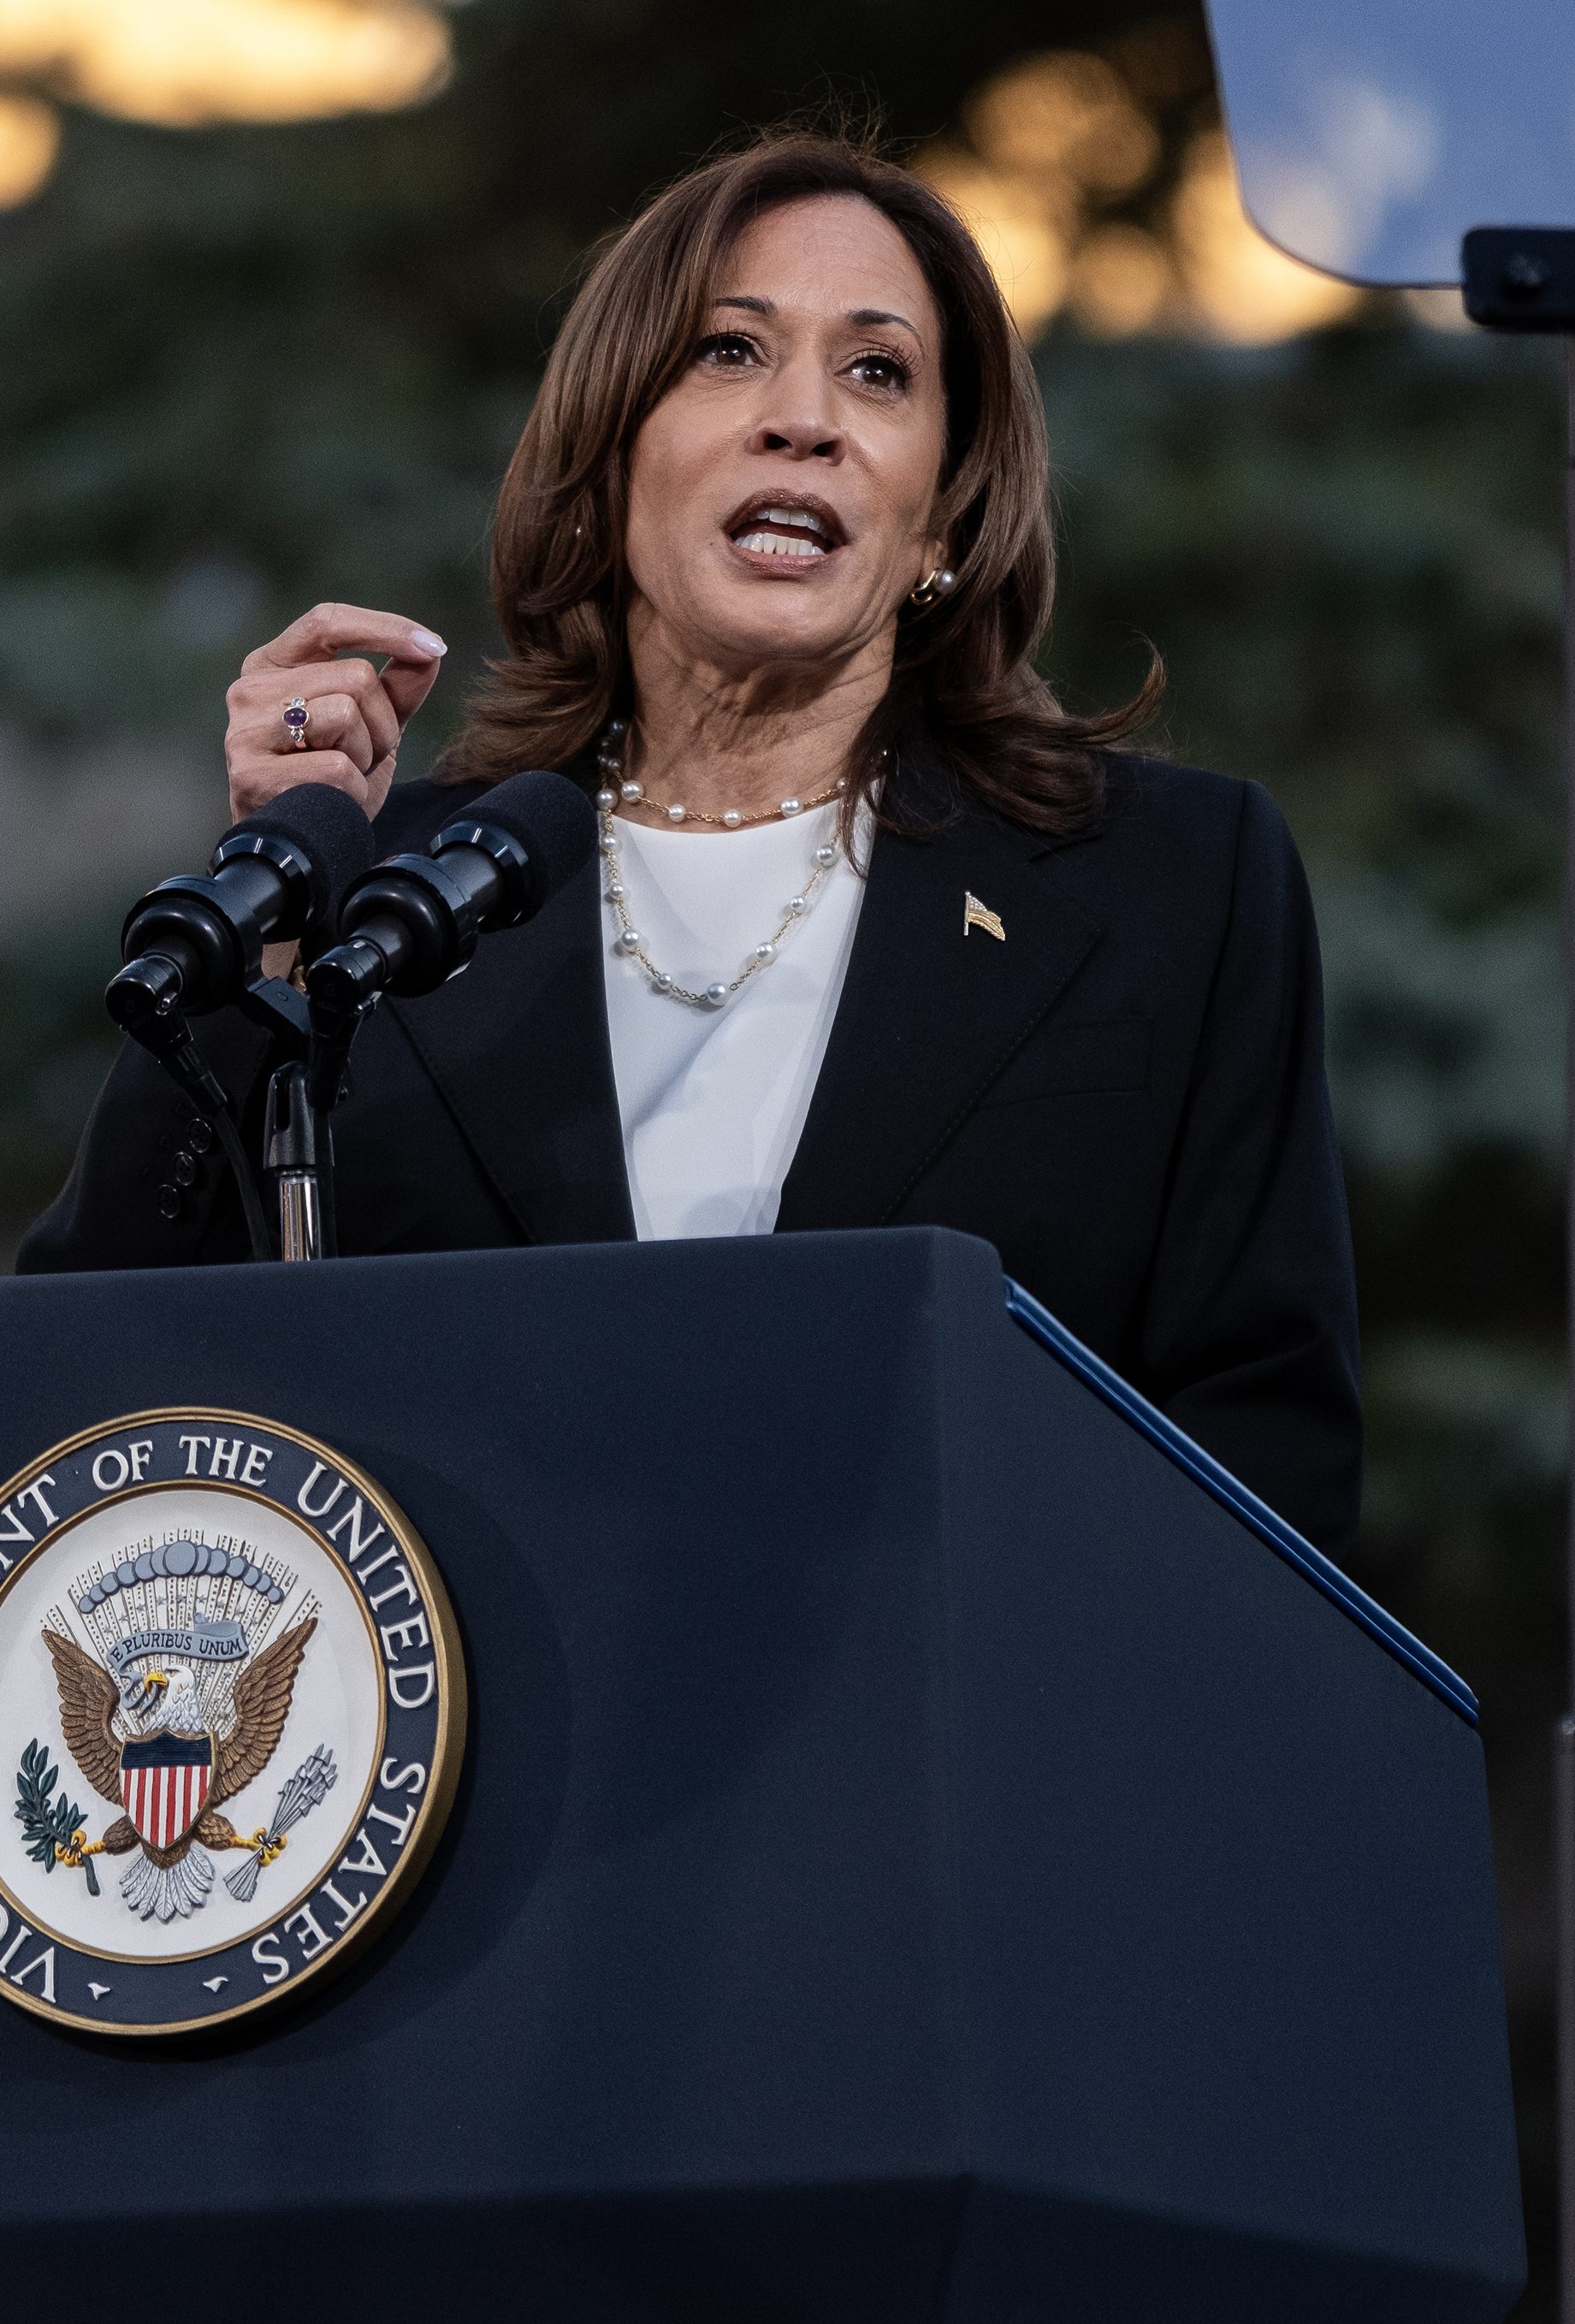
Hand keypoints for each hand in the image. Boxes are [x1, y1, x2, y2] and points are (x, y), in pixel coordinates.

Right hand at [224, 602, 448, 823]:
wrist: (300, 845)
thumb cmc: (330, 778)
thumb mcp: (372, 725)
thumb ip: (397, 687)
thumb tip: (429, 650)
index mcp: (273, 664)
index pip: (327, 621)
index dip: (385, 628)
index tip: (433, 646)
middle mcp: (249, 689)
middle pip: (354, 677)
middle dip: (381, 723)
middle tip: (363, 755)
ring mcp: (243, 731)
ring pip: (345, 716)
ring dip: (366, 755)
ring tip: (344, 774)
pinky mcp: (249, 775)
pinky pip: (336, 768)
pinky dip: (352, 790)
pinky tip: (330, 799)